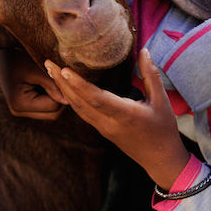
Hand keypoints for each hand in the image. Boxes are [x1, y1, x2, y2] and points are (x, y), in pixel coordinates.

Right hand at [0, 49, 67, 120]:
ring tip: (52, 78)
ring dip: (57, 96)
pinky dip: (51, 95)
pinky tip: (47, 82)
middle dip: (61, 97)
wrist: (2, 49)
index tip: (62, 75)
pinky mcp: (25, 106)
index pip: (54, 106)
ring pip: (51, 111)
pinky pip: (46, 106)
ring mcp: (21, 110)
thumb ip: (53, 85)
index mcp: (19, 104)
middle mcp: (18, 111)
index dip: (62, 91)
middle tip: (62, 77)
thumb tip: (69, 101)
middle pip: (53, 113)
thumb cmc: (19, 55)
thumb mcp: (37, 69)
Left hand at [45, 48, 189, 188]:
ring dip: (63, 89)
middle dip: (61, 82)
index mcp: (125, 115)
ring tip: (51, 71)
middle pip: (80, 102)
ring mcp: (103, 128)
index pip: (97, 99)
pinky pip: (82, 113)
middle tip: (48, 62)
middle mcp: (109, 123)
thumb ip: (151, 75)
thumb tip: (143, 50)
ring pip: (78, 108)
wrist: (159, 159)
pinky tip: (65, 87)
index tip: (64, 69)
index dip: (79, 84)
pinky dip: (71, 99)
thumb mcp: (161, 101)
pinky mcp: (102, 130)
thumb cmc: (163, 129)